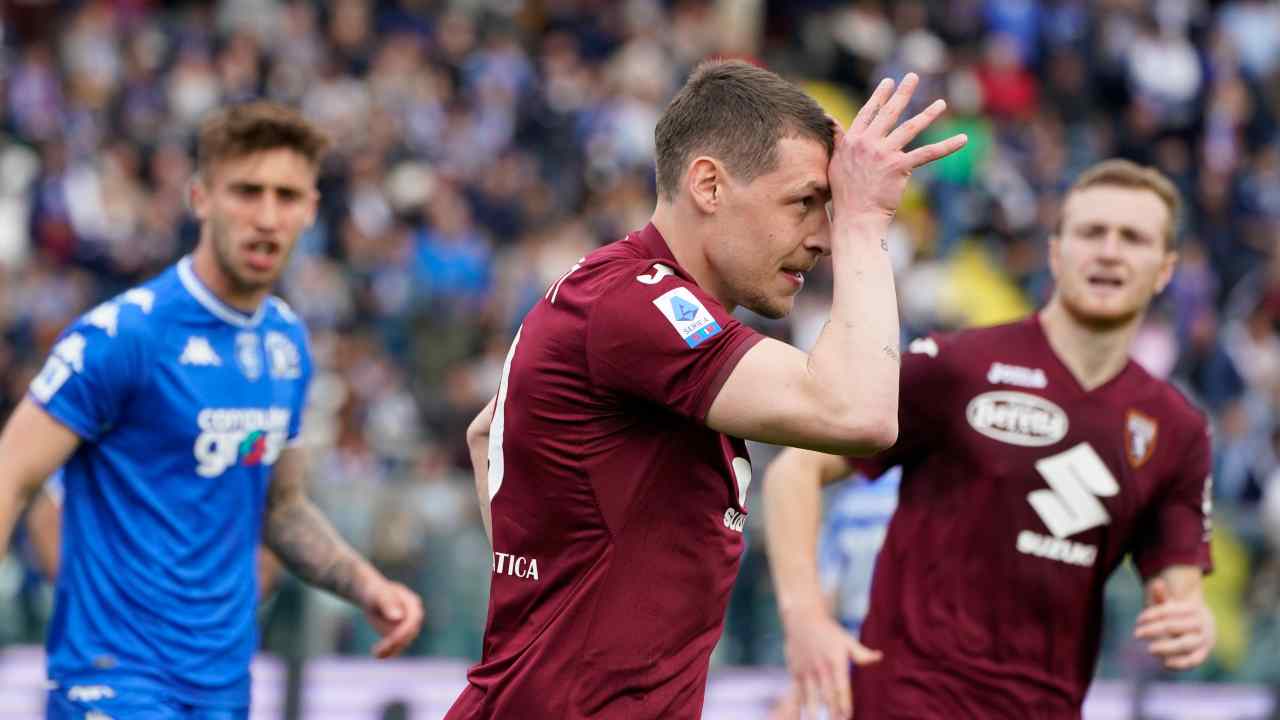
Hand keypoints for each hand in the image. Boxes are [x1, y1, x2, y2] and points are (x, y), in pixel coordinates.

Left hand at [362, 579, 425, 658]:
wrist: (371, 596)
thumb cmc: (375, 592)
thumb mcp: (379, 596)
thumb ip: (388, 604)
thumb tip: (399, 617)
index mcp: (412, 603)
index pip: (413, 620)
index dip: (404, 632)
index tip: (391, 640)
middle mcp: (414, 616)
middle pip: (410, 633)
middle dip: (395, 643)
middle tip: (379, 650)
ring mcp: (408, 626)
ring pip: (404, 642)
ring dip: (391, 650)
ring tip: (376, 653)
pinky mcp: (400, 634)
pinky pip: (397, 646)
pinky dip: (388, 652)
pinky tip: (377, 654)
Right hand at [783, 607, 881, 718]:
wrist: (802, 619)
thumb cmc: (829, 632)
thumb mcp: (847, 641)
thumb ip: (862, 654)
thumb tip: (879, 657)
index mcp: (836, 662)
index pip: (841, 688)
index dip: (845, 704)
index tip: (848, 717)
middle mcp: (821, 668)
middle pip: (827, 696)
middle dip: (832, 713)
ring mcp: (807, 671)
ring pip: (811, 697)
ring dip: (815, 713)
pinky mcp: (795, 671)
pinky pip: (798, 692)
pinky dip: (801, 705)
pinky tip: (804, 715)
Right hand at [828, 73, 966, 223]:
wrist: (855, 216)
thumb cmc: (844, 194)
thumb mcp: (835, 161)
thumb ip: (838, 138)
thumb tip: (833, 119)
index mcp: (853, 140)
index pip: (869, 112)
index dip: (880, 96)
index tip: (889, 82)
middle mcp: (868, 143)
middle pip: (890, 113)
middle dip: (903, 93)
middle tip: (914, 76)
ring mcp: (884, 153)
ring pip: (910, 128)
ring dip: (928, 114)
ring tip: (941, 103)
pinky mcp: (899, 166)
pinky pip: (928, 153)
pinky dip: (947, 146)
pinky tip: (963, 139)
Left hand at [1133, 578, 1215, 669]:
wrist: (1203, 626)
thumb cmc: (1180, 615)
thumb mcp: (1171, 605)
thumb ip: (1162, 597)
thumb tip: (1157, 583)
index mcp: (1192, 608)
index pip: (1168, 610)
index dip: (1151, 614)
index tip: (1138, 619)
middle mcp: (1200, 624)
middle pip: (1173, 626)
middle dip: (1153, 630)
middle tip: (1136, 634)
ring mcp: (1203, 640)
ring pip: (1185, 644)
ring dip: (1166, 647)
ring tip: (1149, 649)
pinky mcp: (1202, 654)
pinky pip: (1194, 660)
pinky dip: (1180, 663)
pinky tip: (1165, 663)